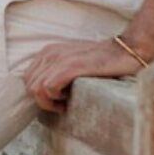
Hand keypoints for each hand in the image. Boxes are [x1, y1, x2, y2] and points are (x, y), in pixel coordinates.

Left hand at [22, 38, 143, 113]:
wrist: (126, 51)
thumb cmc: (102, 62)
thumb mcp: (72, 63)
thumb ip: (57, 72)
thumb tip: (45, 93)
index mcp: (48, 52)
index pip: (27, 79)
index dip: (40, 94)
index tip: (57, 100)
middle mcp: (49, 53)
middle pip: (29, 85)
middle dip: (44, 100)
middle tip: (63, 104)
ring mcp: (59, 58)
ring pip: (35, 89)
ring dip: (50, 101)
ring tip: (67, 101)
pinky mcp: (71, 66)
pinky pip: (48, 87)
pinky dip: (56, 98)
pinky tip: (71, 98)